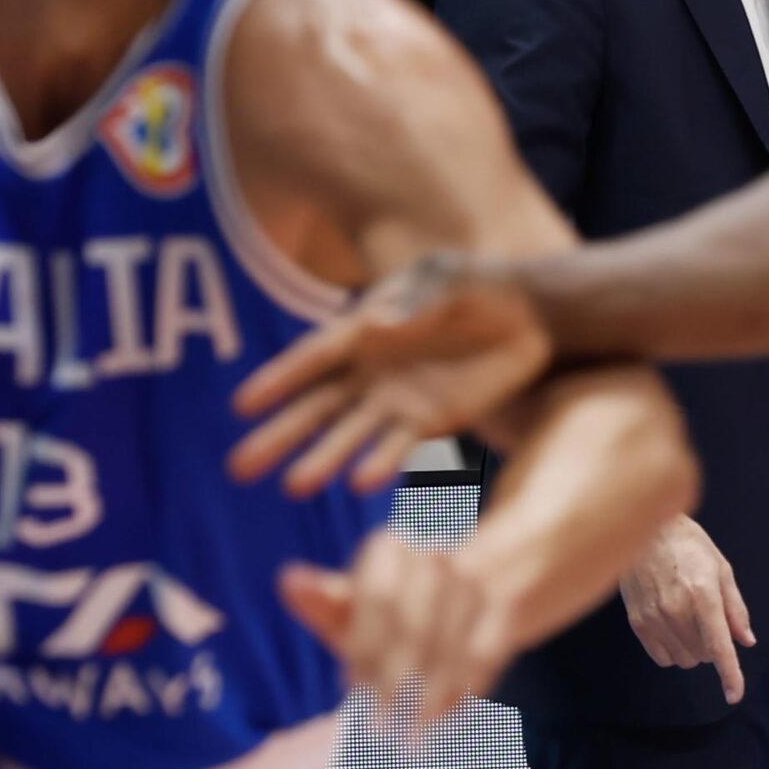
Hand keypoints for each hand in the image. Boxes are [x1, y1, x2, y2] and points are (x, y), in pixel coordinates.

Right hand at [229, 252, 554, 495]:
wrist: (528, 317)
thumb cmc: (479, 287)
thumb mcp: (451, 281)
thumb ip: (420, 302)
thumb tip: (381, 324)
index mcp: (364, 330)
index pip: (314, 358)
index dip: (279, 380)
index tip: (242, 406)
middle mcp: (370, 372)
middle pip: (316, 408)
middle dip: (279, 436)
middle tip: (239, 469)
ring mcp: (397, 401)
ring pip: (350, 436)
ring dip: (323, 460)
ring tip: (293, 487)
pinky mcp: (431, 423)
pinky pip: (400, 447)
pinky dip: (380, 463)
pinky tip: (359, 482)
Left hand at [280, 531, 515, 738]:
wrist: (476, 577)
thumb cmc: (396, 603)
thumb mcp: (356, 601)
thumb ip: (326, 600)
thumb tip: (289, 580)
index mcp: (392, 546)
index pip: (379, 597)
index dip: (365, 645)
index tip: (350, 685)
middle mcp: (438, 554)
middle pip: (418, 624)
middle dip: (396, 679)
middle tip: (381, 725)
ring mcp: (479, 581)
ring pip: (454, 643)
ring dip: (431, 695)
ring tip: (411, 736)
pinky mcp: (509, 609)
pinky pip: (487, 655)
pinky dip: (464, 692)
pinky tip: (444, 722)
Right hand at [619, 516, 754, 704]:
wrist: (644, 528)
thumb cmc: (687, 544)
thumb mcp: (720, 568)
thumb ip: (735, 608)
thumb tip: (746, 641)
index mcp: (703, 595)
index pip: (719, 647)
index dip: (730, 675)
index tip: (735, 695)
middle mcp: (677, 610)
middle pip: (703, 655)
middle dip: (712, 646)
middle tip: (707, 619)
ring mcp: (654, 617)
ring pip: (683, 660)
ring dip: (693, 650)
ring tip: (688, 620)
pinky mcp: (637, 621)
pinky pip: (661, 657)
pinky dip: (672, 651)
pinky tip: (672, 629)